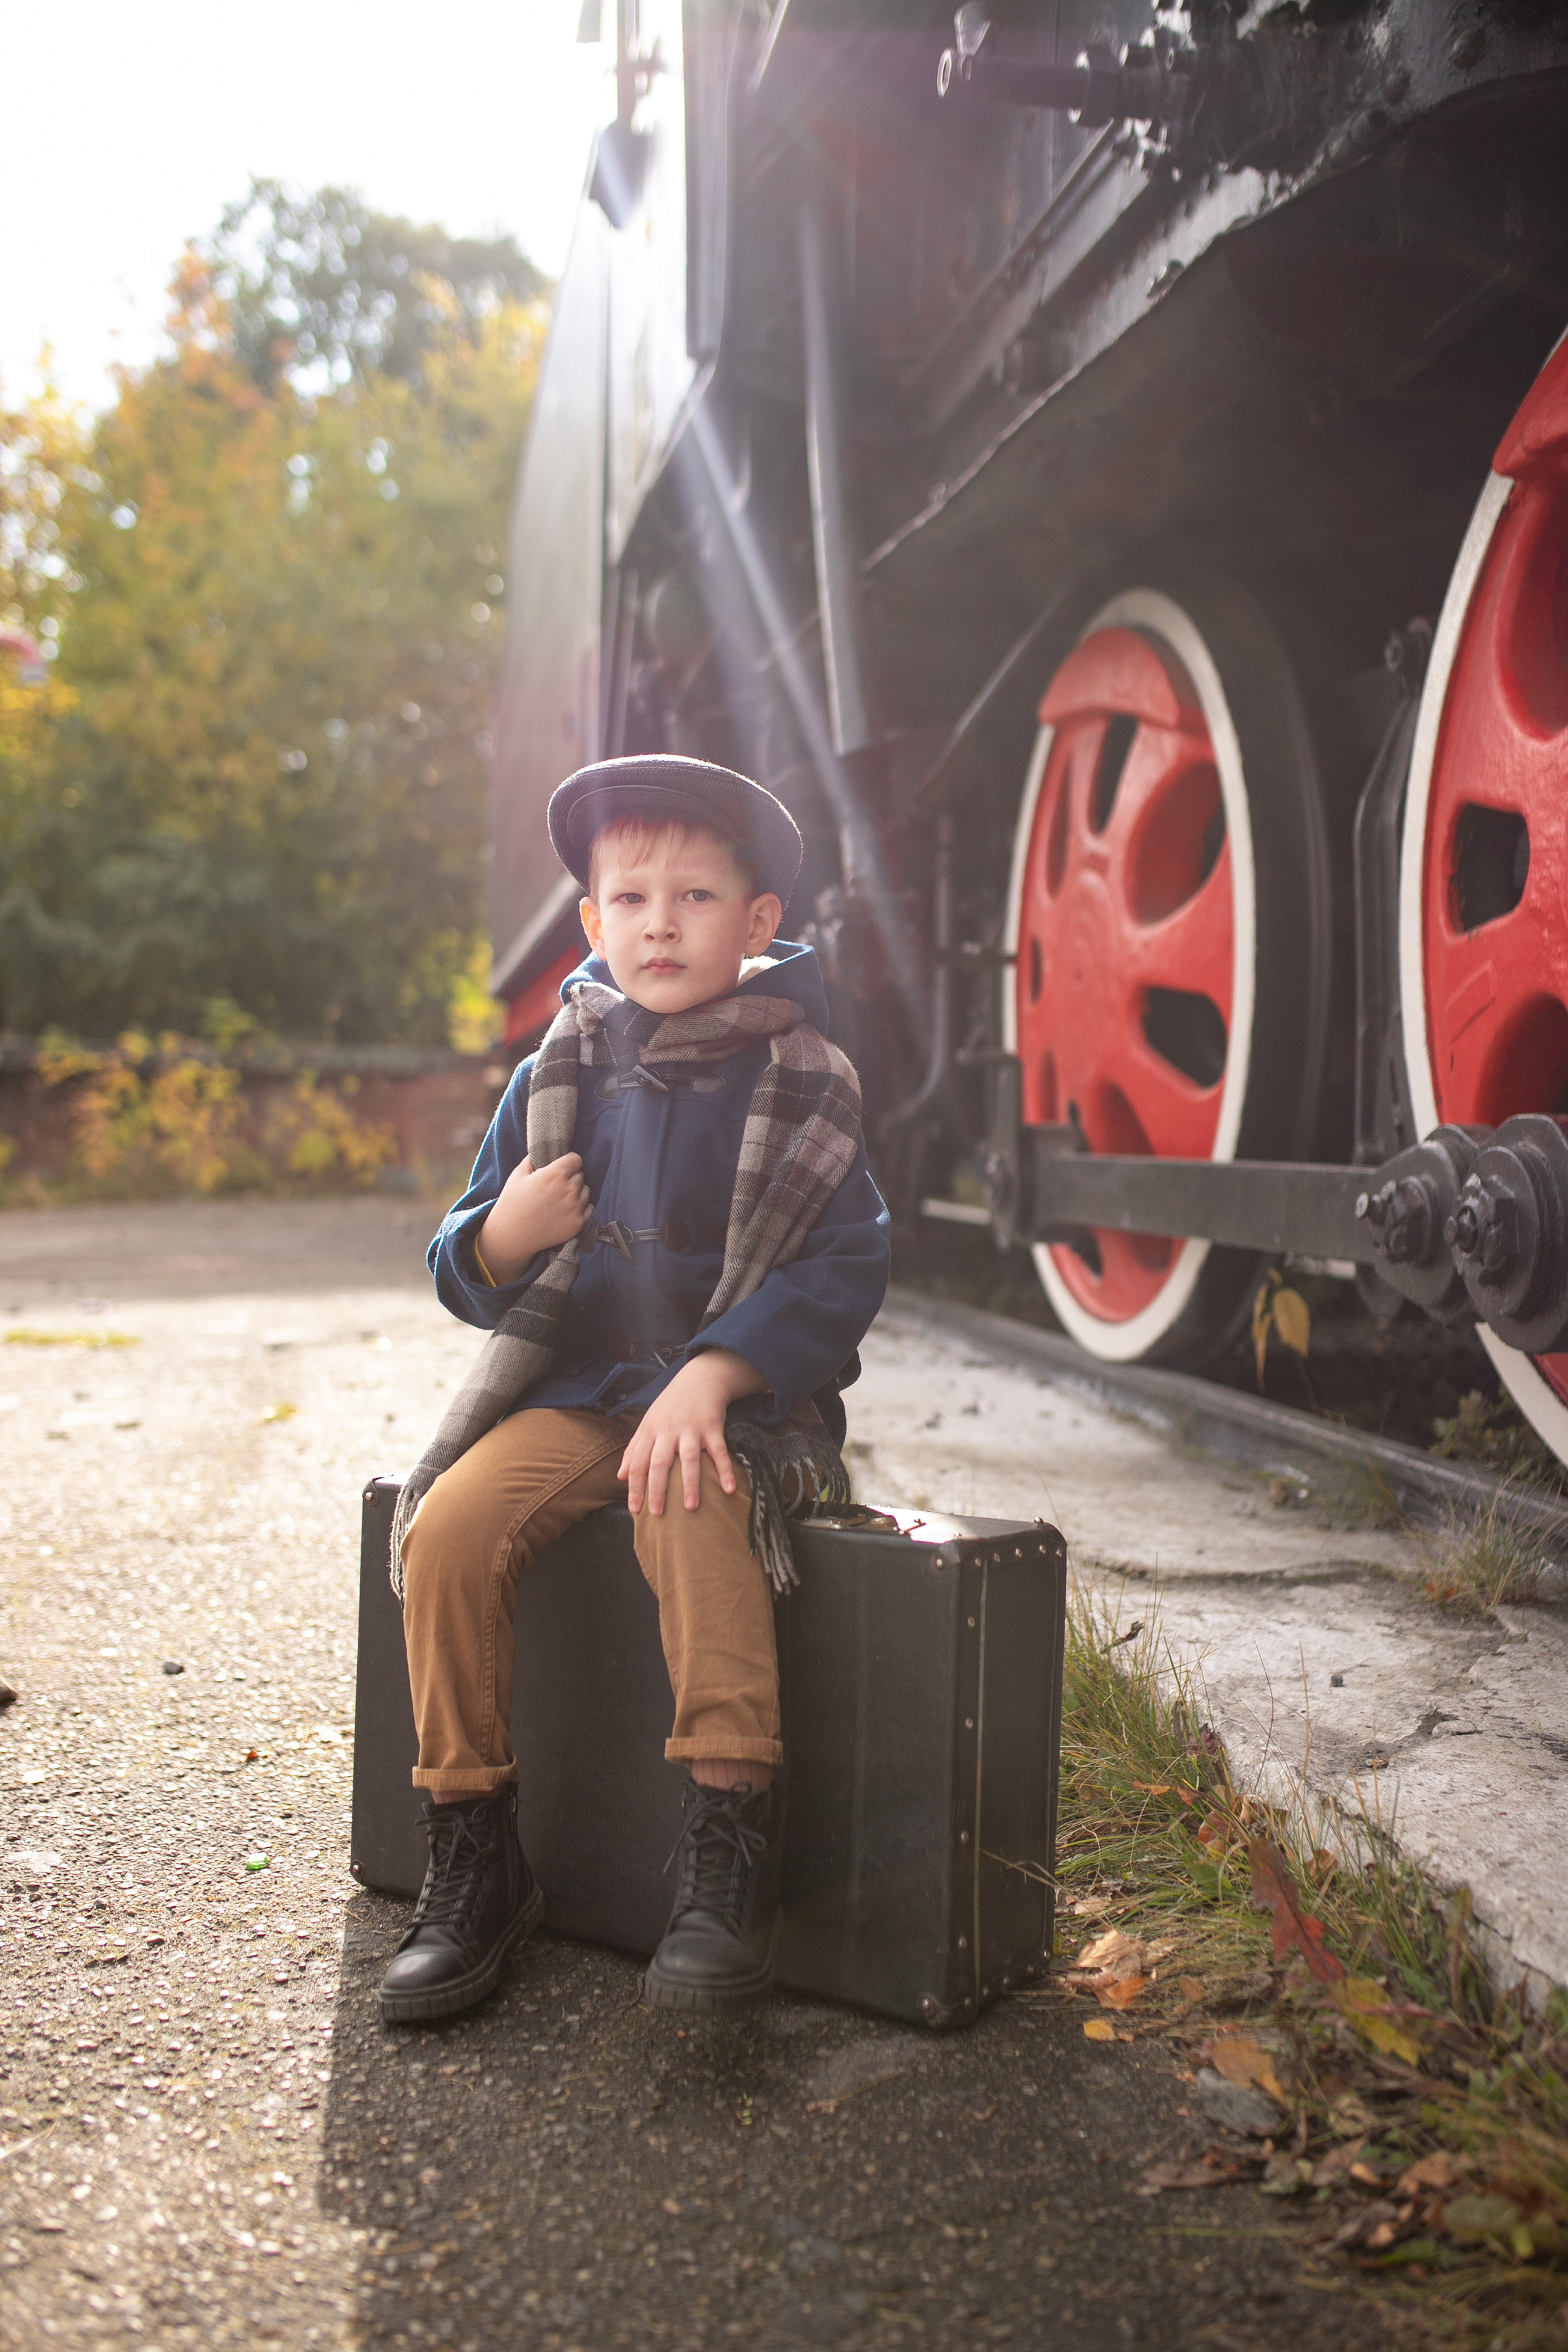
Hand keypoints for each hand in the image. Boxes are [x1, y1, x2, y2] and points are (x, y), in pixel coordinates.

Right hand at [476, 1152, 591, 1283]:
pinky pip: (589, 1207)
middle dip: (570, 1178)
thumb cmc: (512, 1204)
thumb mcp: (518, 1175)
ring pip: (586, 1191)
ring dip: (576, 1192)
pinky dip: (580, 1207)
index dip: (568, 1162)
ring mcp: (575, 1208)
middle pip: (580, 1175)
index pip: (576, 1159)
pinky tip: (565, 1210)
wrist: (511, 1236)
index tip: (561, 1168)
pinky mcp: (578, 1223)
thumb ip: (534, 1158)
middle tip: (555, 1187)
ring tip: (559, 1200)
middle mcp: (569, 1190)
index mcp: (555, 1174)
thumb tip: (545, 1149)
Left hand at [619, 1348, 766, 1515]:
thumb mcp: (648, 1423)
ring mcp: (691, 1428)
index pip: (638, 1462)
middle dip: (657, 1489)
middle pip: (660, 1462)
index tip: (635, 1510)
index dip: (635, 1487)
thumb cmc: (670, 1406)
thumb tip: (620, 1476)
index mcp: (650, 1431)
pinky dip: (724, 1470)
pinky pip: (719, 1451)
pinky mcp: (713, 1426)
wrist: (700, 1378)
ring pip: (689, 1459)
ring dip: (690, 1484)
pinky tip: (728, 1489)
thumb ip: (634, 1449)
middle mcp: (668, 1431)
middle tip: (657, 1514)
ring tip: (690, 1508)